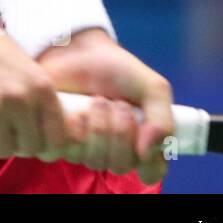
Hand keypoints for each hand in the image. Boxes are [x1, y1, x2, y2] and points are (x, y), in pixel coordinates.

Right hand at [0, 7, 70, 159]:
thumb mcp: (23, 65)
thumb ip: (38, 97)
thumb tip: (54, 134)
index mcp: (40, 85)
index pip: (56, 138)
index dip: (44, 144)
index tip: (29, 139)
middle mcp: (19, 98)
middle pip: (28, 148)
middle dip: (16, 143)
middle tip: (1, 128)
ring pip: (0, 150)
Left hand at [34, 29, 173, 184]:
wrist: (77, 50)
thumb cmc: (117, 69)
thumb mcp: (152, 88)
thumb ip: (162, 119)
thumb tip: (147, 153)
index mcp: (142, 144)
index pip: (152, 172)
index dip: (149, 158)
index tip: (145, 130)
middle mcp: (114, 152)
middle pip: (121, 166)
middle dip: (121, 131)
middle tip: (118, 103)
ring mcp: (86, 149)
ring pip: (95, 160)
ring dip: (99, 127)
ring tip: (97, 100)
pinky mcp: (59, 142)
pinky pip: (68, 151)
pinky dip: (75, 128)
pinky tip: (76, 110)